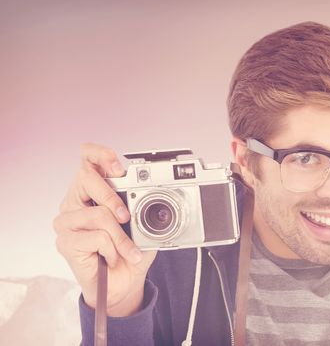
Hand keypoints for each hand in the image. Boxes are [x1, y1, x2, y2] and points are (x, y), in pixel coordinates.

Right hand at [53, 143, 156, 316]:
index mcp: (92, 191)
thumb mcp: (144, 225)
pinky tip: (110, 257)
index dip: (100, 154)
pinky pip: (97, 237)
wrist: (123, 283)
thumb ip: (144, 208)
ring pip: (98, 214)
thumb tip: (157, 201)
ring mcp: (66, 221)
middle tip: (126, 217)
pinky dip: (113, 250)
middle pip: (85, 178)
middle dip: (112, 197)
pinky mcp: (65, 241)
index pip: (87, 159)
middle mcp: (75, 201)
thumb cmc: (130, 250)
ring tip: (126, 251)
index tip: (118, 166)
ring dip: (120, 236)